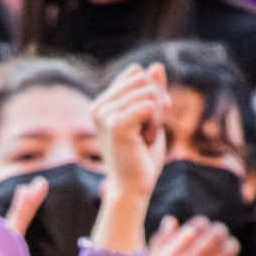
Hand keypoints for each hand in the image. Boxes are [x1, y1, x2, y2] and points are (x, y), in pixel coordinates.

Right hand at [93, 62, 169, 203]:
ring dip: (156, 115)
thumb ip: (152, 93)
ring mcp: (104, 115)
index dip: (151, 91)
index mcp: (102, 104)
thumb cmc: (141, 159)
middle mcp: (98, 107)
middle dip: (155, 101)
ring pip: (148, 90)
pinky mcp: (115, 124)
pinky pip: (149, 104)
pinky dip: (156, 122)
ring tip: (145, 138)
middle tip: (149, 130)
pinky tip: (145, 141)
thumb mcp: (151, 119)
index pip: (135, 73)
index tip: (150, 119)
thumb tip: (156, 65)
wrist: (133, 190)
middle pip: (141, 76)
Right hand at [142, 215, 243, 255]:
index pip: (198, 226)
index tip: (199, 229)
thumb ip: (161, 242)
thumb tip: (171, 221)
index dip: (202, 225)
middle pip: (217, 235)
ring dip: (230, 248)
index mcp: (174, 255)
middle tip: (219, 236)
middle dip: (220, 232)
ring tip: (226, 251)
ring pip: (228, 252)